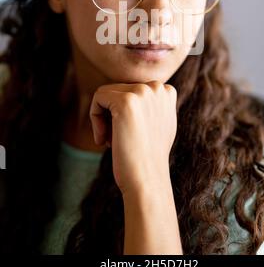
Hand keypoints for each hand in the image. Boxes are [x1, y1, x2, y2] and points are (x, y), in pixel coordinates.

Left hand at [89, 81, 177, 195]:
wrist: (147, 179)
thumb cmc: (148, 157)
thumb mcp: (158, 123)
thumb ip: (151, 104)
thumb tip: (138, 92)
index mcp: (166, 91)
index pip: (130, 90)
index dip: (123, 112)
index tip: (127, 134)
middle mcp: (157, 87)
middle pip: (117, 90)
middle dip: (111, 115)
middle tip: (115, 140)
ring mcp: (142, 92)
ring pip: (106, 94)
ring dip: (103, 118)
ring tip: (110, 140)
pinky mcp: (125, 101)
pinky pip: (98, 98)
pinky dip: (95, 119)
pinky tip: (103, 140)